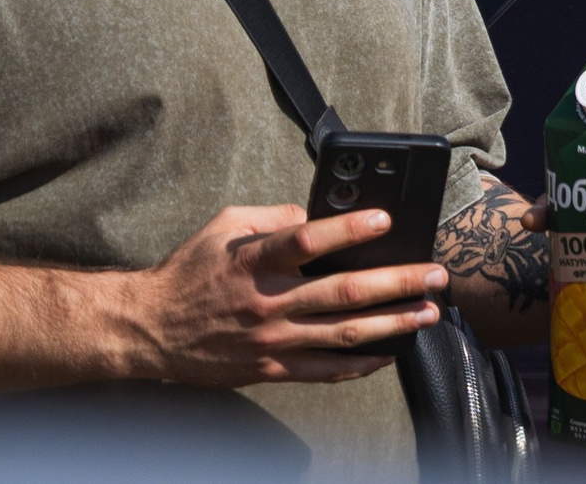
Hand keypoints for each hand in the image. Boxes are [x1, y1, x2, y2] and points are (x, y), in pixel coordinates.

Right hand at [122, 204, 444, 386]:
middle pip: (343, 292)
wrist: (151, 330)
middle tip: (433, 275)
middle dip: (396, 283)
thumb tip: (312, 216)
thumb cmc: (189, 272)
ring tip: (428, 313)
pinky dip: (363, 362)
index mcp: (252, 261)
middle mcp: (267, 302)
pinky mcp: (273, 369)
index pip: (307, 241)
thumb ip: (269, 218)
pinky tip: (391, 351)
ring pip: (345, 334)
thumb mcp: (222, 226)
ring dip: (394, 324)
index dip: (349, 230)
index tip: (385, 220)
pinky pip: (327, 369)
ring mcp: (273, 340)